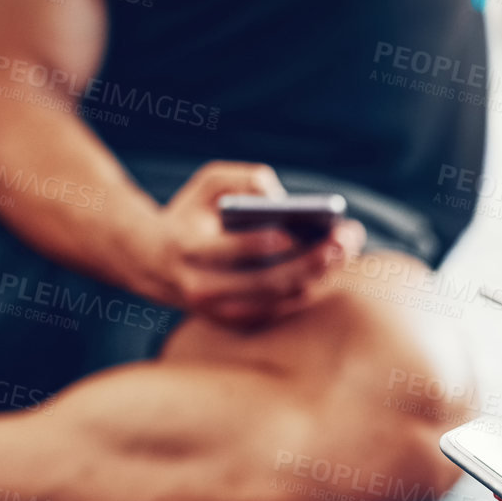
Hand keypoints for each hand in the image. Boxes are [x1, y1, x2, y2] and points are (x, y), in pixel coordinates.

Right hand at [142, 161, 365, 327]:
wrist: (155, 263)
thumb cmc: (192, 213)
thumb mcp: (206, 184)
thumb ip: (241, 178)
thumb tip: (278, 196)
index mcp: (189, 249)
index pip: (231, 251)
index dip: (264, 243)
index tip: (296, 231)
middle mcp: (201, 287)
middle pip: (266, 282)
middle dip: (310, 260)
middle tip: (345, 239)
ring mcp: (219, 311)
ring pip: (278, 299)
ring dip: (317, 276)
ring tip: (346, 247)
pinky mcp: (235, 322)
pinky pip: (279, 310)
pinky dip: (307, 288)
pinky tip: (331, 265)